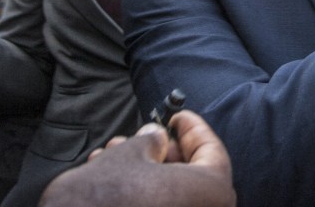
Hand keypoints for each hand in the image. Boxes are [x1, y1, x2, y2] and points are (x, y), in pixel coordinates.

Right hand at [40, 111, 234, 206]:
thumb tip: (158, 137)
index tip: (177, 116)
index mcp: (211, 191)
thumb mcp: (129, 155)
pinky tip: (111, 176)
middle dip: (164, 151)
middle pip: (192, 174)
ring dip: (146, 170)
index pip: (212, 151)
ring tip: (114, 152)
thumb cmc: (102, 197)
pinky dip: (143, 193)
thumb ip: (151, 141)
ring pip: (172, 193)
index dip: (192, 128)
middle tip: (145, 136)